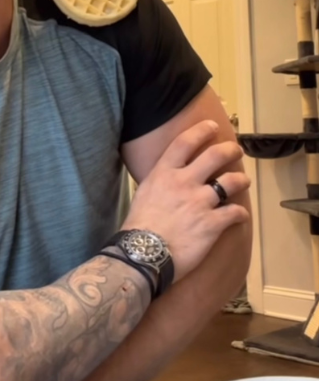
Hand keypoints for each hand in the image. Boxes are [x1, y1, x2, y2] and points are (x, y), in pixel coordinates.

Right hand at [119, 120, 249, 282]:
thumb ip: (160, 182)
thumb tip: (166, 179)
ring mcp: (201, 202)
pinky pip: (237, 212)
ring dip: (241, 179)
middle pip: (215, 155)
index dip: (201, 131)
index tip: (211, 126)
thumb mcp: (144, 194)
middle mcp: (184, 182)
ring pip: (233, 181)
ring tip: (243, 181)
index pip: (185, 142)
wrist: (142, 254)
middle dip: (230, 149)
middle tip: (235, 150)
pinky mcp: (214, 223)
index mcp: (164, 173)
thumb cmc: (137, 226)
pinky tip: (239, 216)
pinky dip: (240, 213)